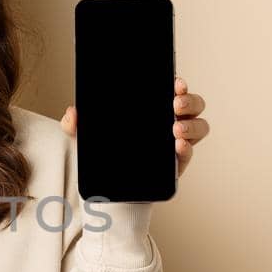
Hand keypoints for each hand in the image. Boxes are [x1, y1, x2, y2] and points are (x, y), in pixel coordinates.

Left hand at [60, 75, 209, 178]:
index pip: (172, 89)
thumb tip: (72, 113)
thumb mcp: (86, 137)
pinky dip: (187, 149)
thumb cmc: (103, 154)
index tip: (174, 81)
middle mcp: (170, 121)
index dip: (178, 83)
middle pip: (193, 104)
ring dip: (192, 125)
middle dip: (189, 100)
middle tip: (175, 102)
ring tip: (175, 129)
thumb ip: (75, 124)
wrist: (106, 189)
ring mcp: (177, 143)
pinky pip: (189, 154)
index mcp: (154, 108)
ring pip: (199, 127)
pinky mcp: (177, 164)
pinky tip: (178, 146)